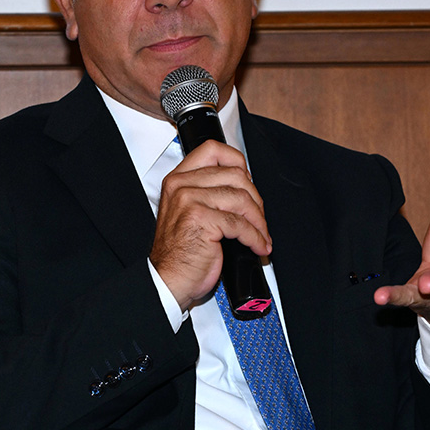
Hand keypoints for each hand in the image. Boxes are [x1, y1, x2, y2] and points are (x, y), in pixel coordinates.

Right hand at [150, 140, 271, 310]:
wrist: (168, 279)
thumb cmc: (180, 252)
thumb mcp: (188, 212)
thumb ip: (208, 193)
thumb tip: (243, 186)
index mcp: (178, 180)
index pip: (213, 150)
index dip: (238, 162)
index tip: (248, 180)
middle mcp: (181, 186)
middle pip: (236, 175)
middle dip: (256, 199)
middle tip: (259, 218)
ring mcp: (190, 201)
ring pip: (241, 199)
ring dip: (259, 221)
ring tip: (261, 235)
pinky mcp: (201, 220)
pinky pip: (240, 223)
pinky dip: (255, 237)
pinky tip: (257, 245)